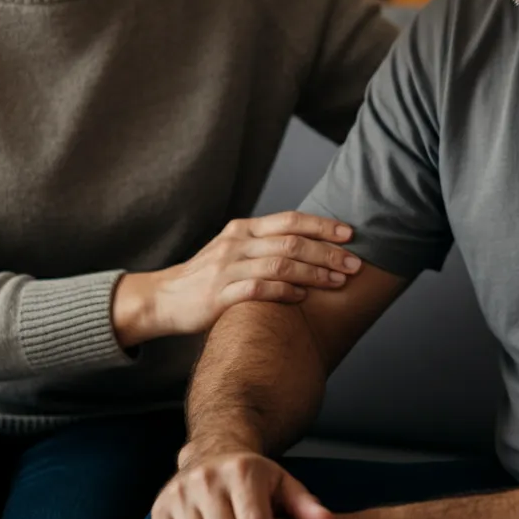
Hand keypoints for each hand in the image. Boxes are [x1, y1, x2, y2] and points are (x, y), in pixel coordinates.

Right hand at [113, 212, 360, 343]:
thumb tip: (311, 243)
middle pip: (290, 241)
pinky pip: (259, 289)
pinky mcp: (219, 295)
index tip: (350, 234)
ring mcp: (226, 268)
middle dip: (327, 252)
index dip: (322, 226)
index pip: (289, 220)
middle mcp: (236, 243)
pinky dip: (285, 292)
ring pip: (280, 264)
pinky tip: (303, 298)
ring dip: (314, 273)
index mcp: (243, 229)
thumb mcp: (234, 249)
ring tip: (338, 281)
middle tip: (354, 263)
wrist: (164, 298)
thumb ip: (264, 244)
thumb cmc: (208, 276)